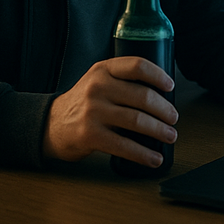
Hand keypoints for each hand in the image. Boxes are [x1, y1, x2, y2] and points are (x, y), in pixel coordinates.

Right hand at [42, 57, 177, 167]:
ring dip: (159, 131)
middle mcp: (97, 87)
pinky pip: (124, 145)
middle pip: (142, 96)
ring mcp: (93, 112)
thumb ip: (123, 80)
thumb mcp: (98, 80)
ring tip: (170, 136)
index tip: (170, 87)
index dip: (158, 75)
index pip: (137, 66)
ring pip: (137, 121)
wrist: (50, 124)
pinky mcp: (90, 135)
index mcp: (103, 70)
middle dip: (164, 110)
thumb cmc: (83, 103)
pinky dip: (143, 154)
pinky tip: (154, 158)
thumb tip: (162, 95)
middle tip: (173, 118)